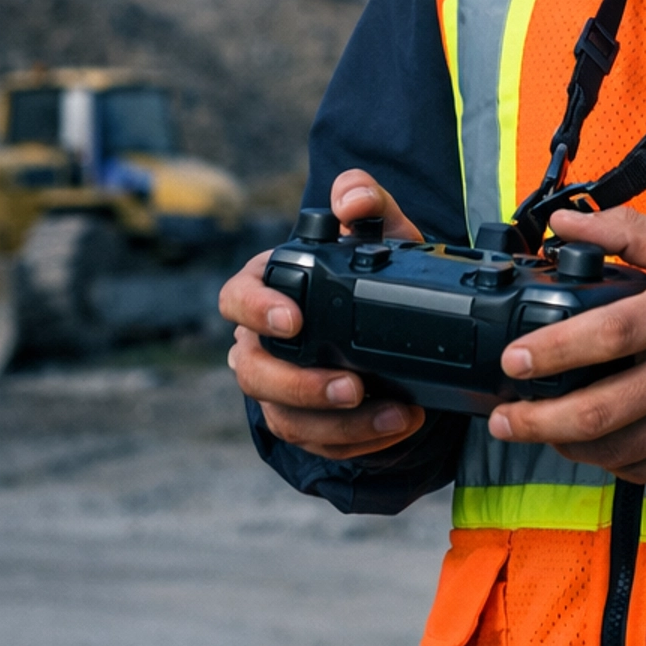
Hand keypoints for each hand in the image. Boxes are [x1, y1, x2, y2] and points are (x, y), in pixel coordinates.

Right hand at [219, 171, 427, 460]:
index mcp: (268, 288)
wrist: (409, 322)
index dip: (255, 310)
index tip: (293, 319)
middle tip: (351, 386)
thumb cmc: (379, 269)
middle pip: (253, 372)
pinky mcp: (306, 423)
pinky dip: (359, 440)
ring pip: (285, 418)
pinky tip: (398, 426)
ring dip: (338, 423)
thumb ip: (369, 201)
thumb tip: (351, 201)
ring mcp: (281, 387)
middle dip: (299, 386)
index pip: (236, 297)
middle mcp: (263, 342)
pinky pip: (319, 444)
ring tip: (393, 413)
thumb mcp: (385, 230)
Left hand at [487, 205, 645, 483]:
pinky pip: (642, 470)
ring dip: (565, 444)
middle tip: (503, 417)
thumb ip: (626, 232)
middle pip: (602, 408)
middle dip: (539, 419)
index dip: (555, 350)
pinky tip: (588, 444)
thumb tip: (563, 223)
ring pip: (615, 449)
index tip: (514, 359)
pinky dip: (606, 460)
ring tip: (536, 430)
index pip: (609, 333)